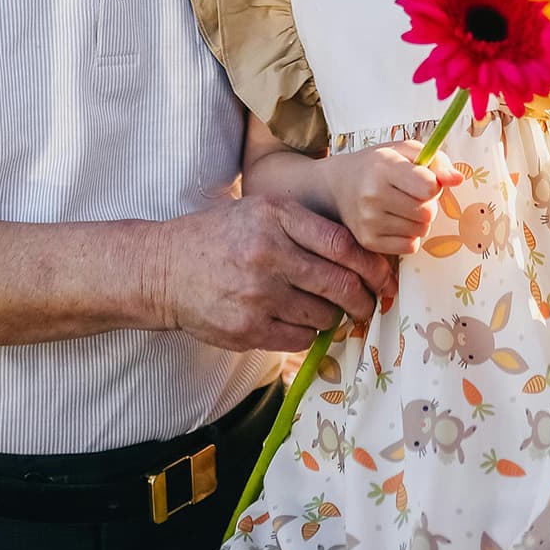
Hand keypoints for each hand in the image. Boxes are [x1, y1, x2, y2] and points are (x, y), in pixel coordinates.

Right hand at [152, 196, 394, 353]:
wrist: (165, 268)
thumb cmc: (221, 236)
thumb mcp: (261, 211)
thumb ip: (305, 226)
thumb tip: (360, 256)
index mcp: (275, 217)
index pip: (342, 245)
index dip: (372, 266)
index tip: (385, 278)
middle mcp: (268, 254)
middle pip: (339, 284)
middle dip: (364, 299)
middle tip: (369, 304)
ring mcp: (257, 295)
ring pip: (323, 315)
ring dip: (335, 317)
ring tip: (329, 311)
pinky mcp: (246, 329)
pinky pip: (300, 338)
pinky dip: (309, 333)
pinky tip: (301, 322)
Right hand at [326, 140, 461, 255]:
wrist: (339, 186)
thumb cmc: (378, 165)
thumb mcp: (405, 151)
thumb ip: (436, 161)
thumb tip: (458, 179)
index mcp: (384, 166)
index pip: (428, 187)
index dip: (433, 185)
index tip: (424, 180)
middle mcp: (373, 195)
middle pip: (428, 213)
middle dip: (427, 204)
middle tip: (413, 194)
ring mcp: (369, 221)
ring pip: (421, 231)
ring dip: (419, 220)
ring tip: (402, 206)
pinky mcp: (369, 242)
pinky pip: (410, 246)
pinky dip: (409, 236)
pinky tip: (395, 221)